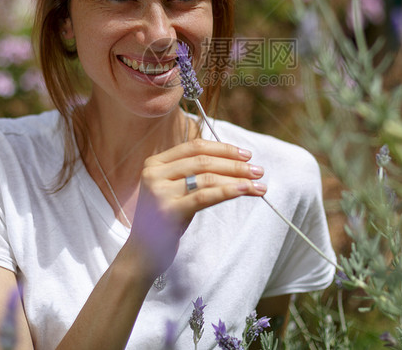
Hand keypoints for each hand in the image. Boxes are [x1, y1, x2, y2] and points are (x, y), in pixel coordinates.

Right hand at [128, 138, 265, 274]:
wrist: (142, 254)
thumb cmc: (165, 220)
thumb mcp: (174, 190)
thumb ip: (192, 173)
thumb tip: (234, 160)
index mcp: (155, 163)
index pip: (194, 147)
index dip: (223, 148)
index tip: (246, 154)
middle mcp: (154, 173)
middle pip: (203, 161)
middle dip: (235, 164)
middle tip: (258, 170)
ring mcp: (159, 192)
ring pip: (207, 177)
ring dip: (237, 179)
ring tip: (259, 185)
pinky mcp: (168, 211)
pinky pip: (205, 196)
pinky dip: (228, 191)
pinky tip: (245, 190)